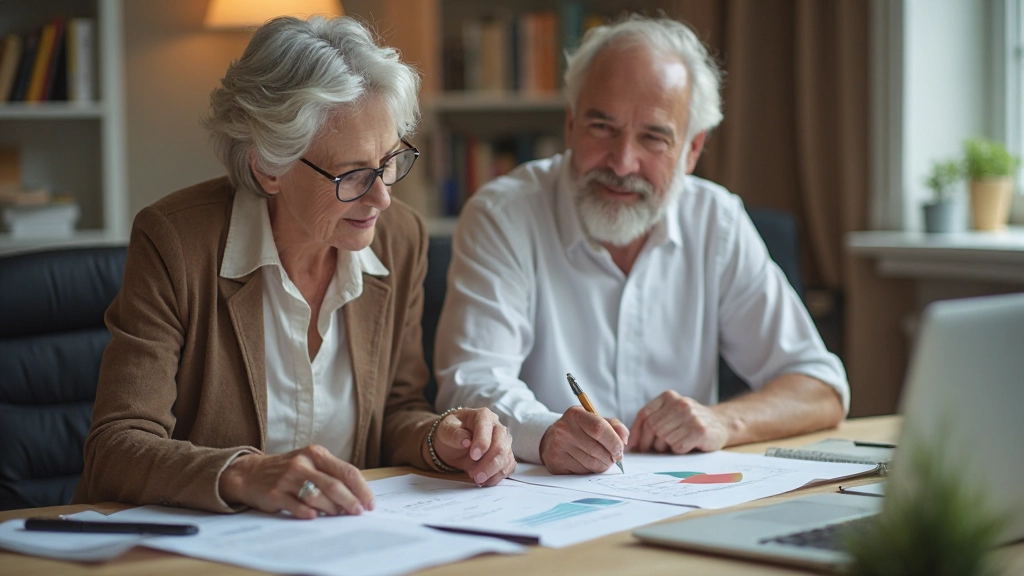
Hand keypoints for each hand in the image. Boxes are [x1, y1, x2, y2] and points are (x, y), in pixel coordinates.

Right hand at [218, 445, 373, 519]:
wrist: (250, 473)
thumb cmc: (288, 469)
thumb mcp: (309, 462)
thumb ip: (331, 473)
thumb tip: (357, 494)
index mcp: (315, 454)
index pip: (346, 471)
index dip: (361, 489)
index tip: (369, 503)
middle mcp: (303, 464)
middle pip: (334, 485)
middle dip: (350, 501)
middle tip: (358, 513)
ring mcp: (288, 479)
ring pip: (317, 496)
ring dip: (331, 509)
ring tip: (338, 516)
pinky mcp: (275, 493)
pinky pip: (296, 506)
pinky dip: (308, 513)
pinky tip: (315, 517)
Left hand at [430, 407, 515, 485]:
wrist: (454, 442)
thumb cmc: (451, 431)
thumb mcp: (446, 429)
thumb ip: (454, 433)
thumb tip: (466, 441)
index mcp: (483, 416)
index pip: (486, 427)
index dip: (482, 443)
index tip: (473, 456)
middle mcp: (497, 427)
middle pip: (500, 446)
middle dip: (488, 464)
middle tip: (475, 476)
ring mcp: (503, 442)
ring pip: (506, 458)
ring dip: (492, 472)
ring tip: (477, 479)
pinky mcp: (505, 455)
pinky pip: (508, 467)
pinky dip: (497, 476)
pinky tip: (485, 481)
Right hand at [539, 406, 627, 473]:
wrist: (552, 439)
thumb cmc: (580, 430)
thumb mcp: (596, 421)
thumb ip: (614, 427)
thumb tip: (624, 440)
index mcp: (575, 414)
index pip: (599, 428)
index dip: (614, 442)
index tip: (620, 449)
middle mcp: (563, 429)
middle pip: (597, 450)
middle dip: (611, 457)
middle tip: (613, 458)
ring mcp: (557, 446)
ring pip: (592, 464)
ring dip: (602, 465)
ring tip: (601, 460)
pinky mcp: (555, 463)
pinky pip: (582, 472)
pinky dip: (590, 471)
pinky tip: (586, 464)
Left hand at [628, 391, 729, 453]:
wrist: (721, 424)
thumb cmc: (690, 423)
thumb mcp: (671, 414)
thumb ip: (653, 421)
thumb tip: (630, 443)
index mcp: (668, 397)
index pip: (644, 414)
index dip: (636, 432)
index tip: (632, 445)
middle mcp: (680, 403)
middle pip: (652, 427)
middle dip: (648, 443)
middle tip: (651, 451)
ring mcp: (691, 416)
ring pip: (664, 438)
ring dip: (665, 448)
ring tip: (673, 446)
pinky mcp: (700, 430)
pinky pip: (678, 447)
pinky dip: (678, 451)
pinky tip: (686, 446)